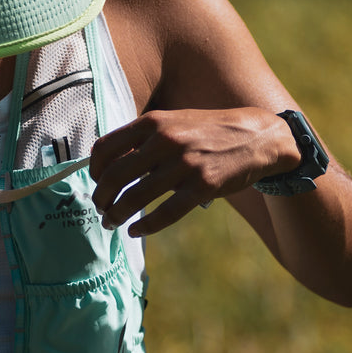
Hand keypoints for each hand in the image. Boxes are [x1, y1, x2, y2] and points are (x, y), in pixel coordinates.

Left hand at [88, 108, 296, 237]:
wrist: (257, 136)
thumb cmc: (209, 131)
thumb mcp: (175, 122)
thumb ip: (145, 139)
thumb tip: (112, 165)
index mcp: (155, 122)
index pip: (107, 147)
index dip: (94, 169)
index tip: (96, 181)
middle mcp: (167, 141)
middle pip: (116, 175)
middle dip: (101, 197)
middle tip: (100, 208)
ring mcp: (186, 165)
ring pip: (136, 197)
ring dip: (117, 214)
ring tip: (111, 222)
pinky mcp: (203, 187)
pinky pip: (165, 213)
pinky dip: (145, 226)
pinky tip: (135, 230)